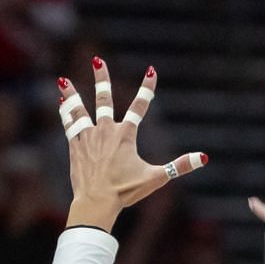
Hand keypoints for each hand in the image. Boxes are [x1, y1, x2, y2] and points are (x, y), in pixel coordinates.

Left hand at [60, 57, 205, 230]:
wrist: (95, 202)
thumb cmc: (126, 191)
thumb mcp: (156, 178)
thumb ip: (179, 166)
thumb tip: (203, 157)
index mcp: (126, 135)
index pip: (140, 106)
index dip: (147, 88)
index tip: (151, 71)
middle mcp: (106, 131)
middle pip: (104, 99)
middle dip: (102, 79)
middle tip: (98, 61)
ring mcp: (88, 137)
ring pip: (79, 110)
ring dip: (73, 93)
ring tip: (64, 80)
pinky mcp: (75, 147)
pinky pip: (70, 125)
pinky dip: (66, 113)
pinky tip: (61, 103)